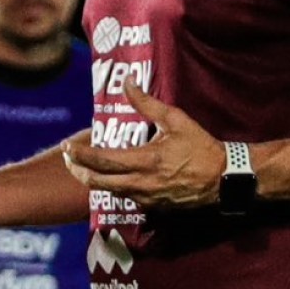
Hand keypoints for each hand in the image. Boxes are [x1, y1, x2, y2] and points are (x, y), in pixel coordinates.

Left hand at [62, 80, 224, 209]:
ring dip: (92, 180)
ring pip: (108, 192)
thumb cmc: (200, 147)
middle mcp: (140, 183)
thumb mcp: (175, 120)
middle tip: (68, 158)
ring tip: (83, 166)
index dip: (80, 155)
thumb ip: (146, 103)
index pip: (101, 160)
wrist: (223, 179)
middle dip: (77, 170)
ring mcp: (145, 198)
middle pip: (96, 182)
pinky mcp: (152, 206)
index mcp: (144, 161)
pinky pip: (124, 197)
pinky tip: (109, 177)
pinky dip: (112, 186)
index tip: (66, 147)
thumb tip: (127, 81)